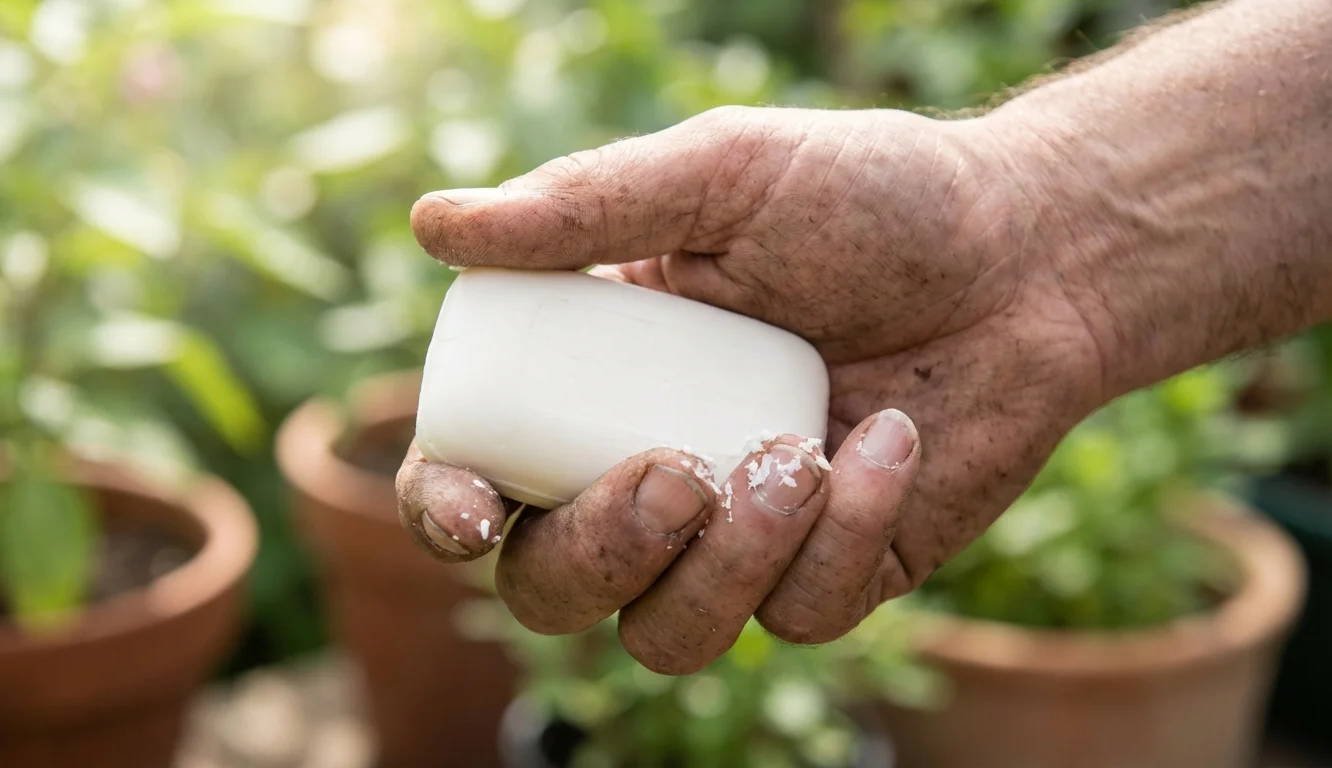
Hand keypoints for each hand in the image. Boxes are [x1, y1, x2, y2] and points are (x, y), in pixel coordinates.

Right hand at [397, 105, 1102, 673]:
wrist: (1029, 254)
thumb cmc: (869, 198)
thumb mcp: (723, 175)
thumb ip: (583, 205)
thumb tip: (434, 225)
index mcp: (592, 382)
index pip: (480, 470)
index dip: (448, 508)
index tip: (476, 508)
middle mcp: (650, 471)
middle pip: (553, 586)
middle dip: (597, 554)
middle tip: (676, 474)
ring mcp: (740, 539)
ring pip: (666, 636)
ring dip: (724, 566)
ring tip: (799, 452)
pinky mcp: (830, 577)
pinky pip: (797, 616)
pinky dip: (844, 532)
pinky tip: (891, 438)